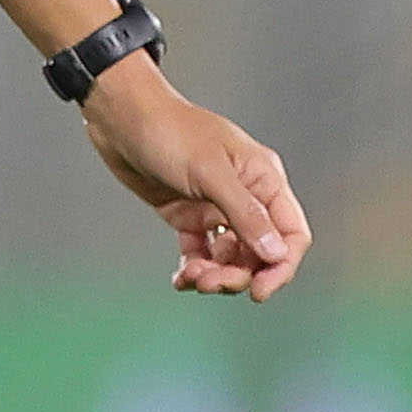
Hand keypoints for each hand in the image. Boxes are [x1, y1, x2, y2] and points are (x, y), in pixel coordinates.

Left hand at [79, 56, 310, 300]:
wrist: (122, 119)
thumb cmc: (170, 132)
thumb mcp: (210, 172)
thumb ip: (245, 213)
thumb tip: (276, 254)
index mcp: (263, 179)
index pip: (290, 233)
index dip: (281, 267)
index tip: (258, 292)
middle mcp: (245, 196)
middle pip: (259, 253)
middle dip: (238, 274)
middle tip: (209, 283)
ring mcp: (216, 207)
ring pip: (230, 257)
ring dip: (214, 275)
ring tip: (189, 277)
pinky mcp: (189, 215)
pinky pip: (201, 252)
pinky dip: (194, 268)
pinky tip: (180, 277)